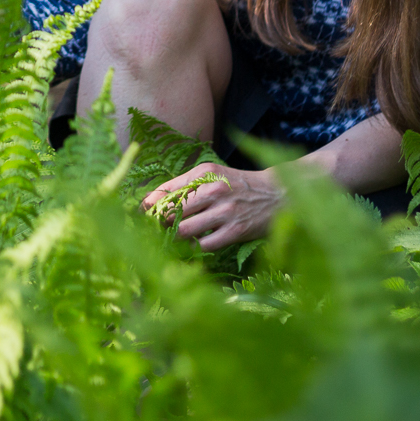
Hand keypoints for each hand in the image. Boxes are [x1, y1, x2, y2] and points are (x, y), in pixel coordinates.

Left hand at [142, 161, 285, 251]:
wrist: (279, 193)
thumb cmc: (240, 185)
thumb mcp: (214, 176)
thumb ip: (186, 185)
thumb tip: (152, 200)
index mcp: (205, 173)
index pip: (167, 189)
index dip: (150, 204)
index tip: (140, 213)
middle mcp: (213, 190)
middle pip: (172, 210)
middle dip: (159, 222)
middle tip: (154, 230)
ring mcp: (225, 211)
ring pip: (184, 229)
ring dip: (173, 237)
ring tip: (171, 239)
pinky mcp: (235, 231)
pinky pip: (204, 245)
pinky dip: (194, 248)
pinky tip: (193, 246)